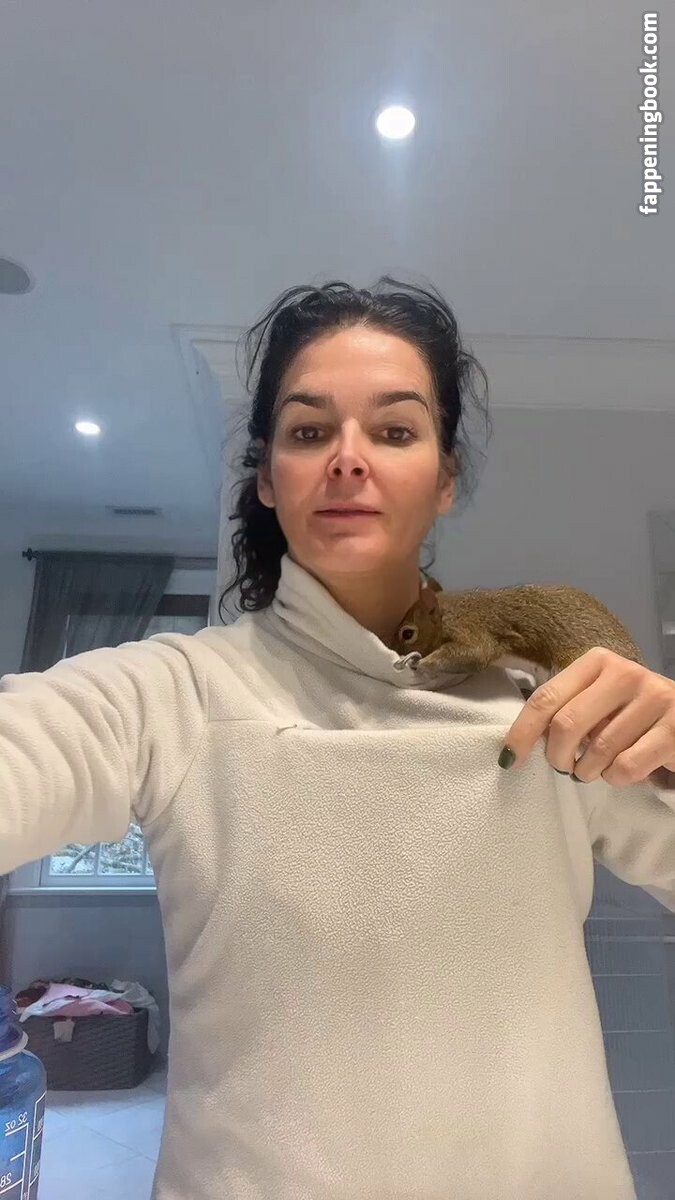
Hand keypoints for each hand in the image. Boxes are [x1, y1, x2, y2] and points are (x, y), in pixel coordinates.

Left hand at [499, 646, 674, 787]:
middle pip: (566, 725)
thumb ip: (564, 710)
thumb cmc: (632, 713)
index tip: (509, 759)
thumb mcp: (597, 701)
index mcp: (598, 661)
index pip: (546, 697)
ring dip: (588, 771)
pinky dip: (616, 779)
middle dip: (557, 756)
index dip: (522, 732)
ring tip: (596, 768)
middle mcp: (625, 673)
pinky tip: (622, 770)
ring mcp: (654, 698)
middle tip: (563, 766)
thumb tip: (519, 744)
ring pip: (597, 752)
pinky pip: (625, 767)